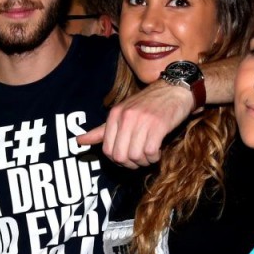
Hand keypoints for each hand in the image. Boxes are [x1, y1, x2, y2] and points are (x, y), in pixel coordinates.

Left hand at [77, 80, 194, 168]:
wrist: (174, 90)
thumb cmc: (147, 105)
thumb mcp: (121, 114)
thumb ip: (101, 131)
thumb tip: (78, 141)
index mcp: (114, 115)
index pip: (107, 150)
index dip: (118, 160)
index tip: (128, 158)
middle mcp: (126, 117)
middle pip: (120, 156)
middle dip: (130, 164)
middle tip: (139, 160)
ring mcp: (142, 121)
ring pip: (135, 156)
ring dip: (144, 162)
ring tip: (149, 155)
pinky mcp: (158, 125)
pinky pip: (150, 152)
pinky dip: (154, 157)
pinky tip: (157, 152)